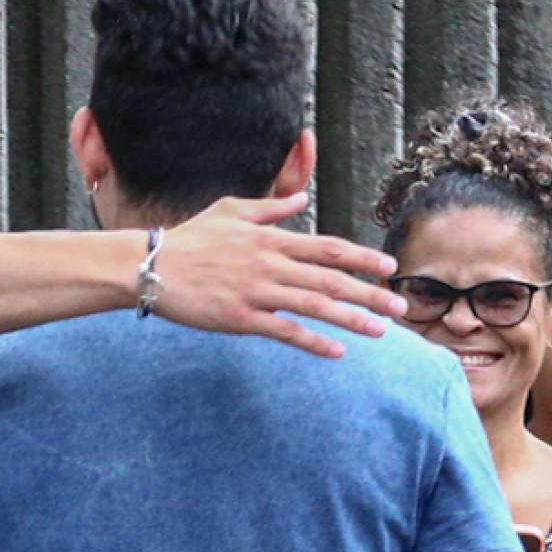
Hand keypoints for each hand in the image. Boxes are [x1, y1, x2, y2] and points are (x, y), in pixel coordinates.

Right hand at [154, 195, 405, 358]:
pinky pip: (285, 331)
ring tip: (380, 330)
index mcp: (271, 238)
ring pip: (315, 305)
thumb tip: (301, 200)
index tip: (389, 267)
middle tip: (400, 307)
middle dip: (370, 293)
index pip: (328, 248)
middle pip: (331, 280)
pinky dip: (313, 341)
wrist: (151, 265)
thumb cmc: (189, 238)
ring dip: (351, 318)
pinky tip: (336, 351)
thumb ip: (270, 208)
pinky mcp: (241, 317)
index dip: (362, 258)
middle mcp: (270, 263)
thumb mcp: (230, 210)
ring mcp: (257, 291)